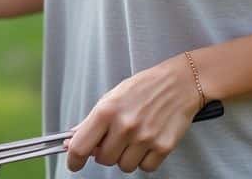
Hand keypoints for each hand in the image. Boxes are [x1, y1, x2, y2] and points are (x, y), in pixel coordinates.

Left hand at [64, 55, 200, 172]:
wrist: (180, 83)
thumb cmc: (145, 87)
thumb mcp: (112, 97)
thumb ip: (91, 121)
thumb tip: (71, 140)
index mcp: (107, 111)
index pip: (80, 146)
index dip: (74, 159)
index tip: (74, 163)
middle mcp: (125, 125)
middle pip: (103, 160)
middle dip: (106, 153)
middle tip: (116, 138)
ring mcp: (145, 138)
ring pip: (124, 166)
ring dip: (126, 157)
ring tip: (134, 138)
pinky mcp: (163, 146)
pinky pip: (146, 167)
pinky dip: (145, 160)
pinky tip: (148, 143)